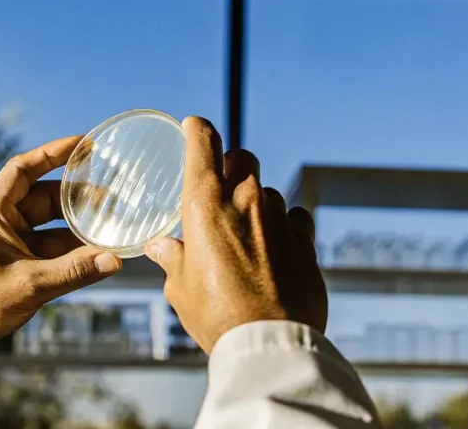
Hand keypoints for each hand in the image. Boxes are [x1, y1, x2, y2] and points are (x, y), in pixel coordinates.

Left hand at [0, 136, 121, 392]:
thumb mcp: (28, 285)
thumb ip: (74, 272)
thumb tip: (113, 260)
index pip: (24, 168)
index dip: (53, 152)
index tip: (82, 143)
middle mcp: (1, 221)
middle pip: (44, 195)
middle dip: (77, 194)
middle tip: (112, 195)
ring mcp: (9, 242)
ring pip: (51, 224)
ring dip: (78, 225)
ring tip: (111, 223)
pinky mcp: (16, 262)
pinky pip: (50, 248)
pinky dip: (72, 249)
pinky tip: (96, 253)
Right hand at [144, 117, 326, 353]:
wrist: (269, 342)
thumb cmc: (217, 316)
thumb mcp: (180, 289)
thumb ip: (173, 260)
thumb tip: (162, 247)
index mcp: (205, 205)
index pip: (203, 143)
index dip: (198, 129)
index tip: (194, 126)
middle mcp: (245, 201)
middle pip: (242, 158)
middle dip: (231, 165)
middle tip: (221, 187)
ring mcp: (279, 218)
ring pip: (268, 192)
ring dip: (257, 204)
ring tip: (246, 234)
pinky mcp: (305, 240)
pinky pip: (296, 218)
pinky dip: (285, 225)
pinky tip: (277, 245)